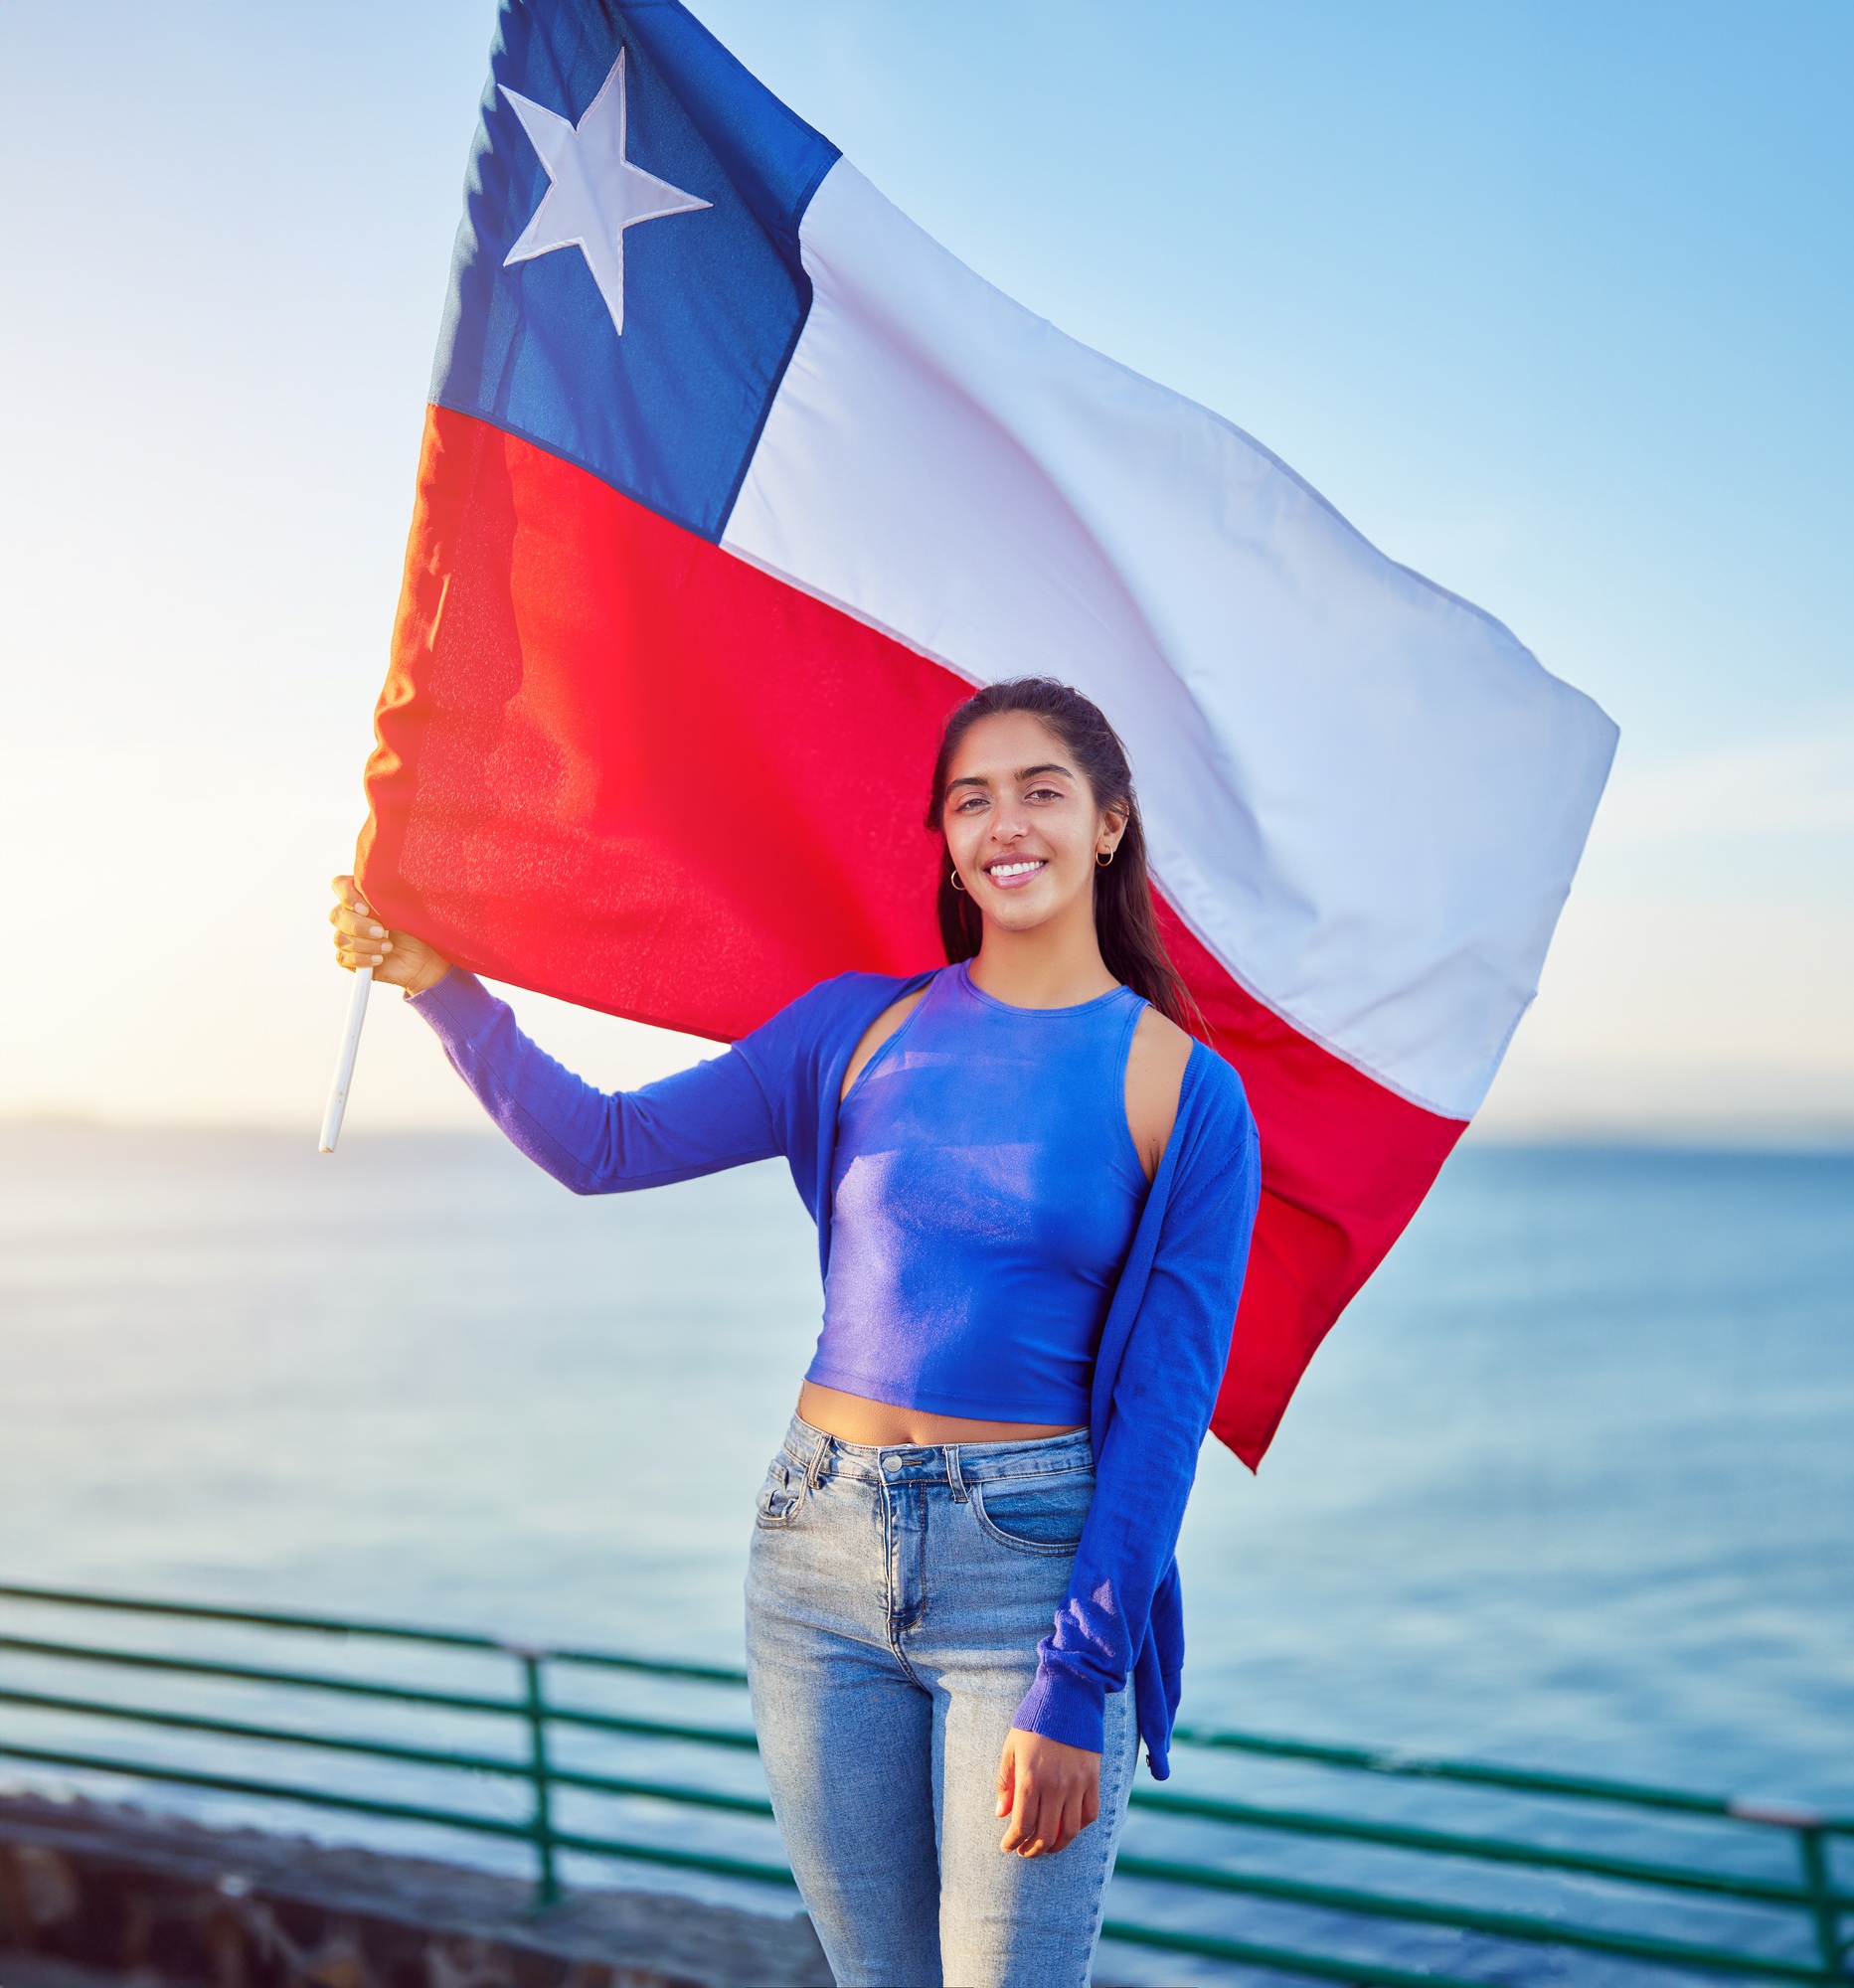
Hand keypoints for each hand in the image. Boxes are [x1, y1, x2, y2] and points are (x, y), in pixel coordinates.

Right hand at [328, 875, 450, 996]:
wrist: (423, 958)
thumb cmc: (415, 928)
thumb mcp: (406, 909)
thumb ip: (389, 897)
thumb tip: (378, 892)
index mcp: (362, 896)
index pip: (340, 885)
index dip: (347, 895)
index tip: (366, 908)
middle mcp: (351, 914)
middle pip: (336, 914)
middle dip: (359, 925)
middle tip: (381, 932)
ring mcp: (348, 936)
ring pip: (340, 938)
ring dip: (365, 944)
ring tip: (388, 947)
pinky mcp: (350, 958)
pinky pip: (343, 958)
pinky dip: (361, 959)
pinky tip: (379, 959)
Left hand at [995, 1727, 1100, 1856]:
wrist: (1067, 1697)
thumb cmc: (1034, 1721)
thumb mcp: (1011, 1748)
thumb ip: (1005, 1782)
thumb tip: (1001, 1813)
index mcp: (1030, 1778)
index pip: (1022, 1825)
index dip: (1013, 1842)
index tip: (1007, 1846)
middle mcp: (1055, 1786)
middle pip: (1045, 1834)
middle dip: (1032, 1849)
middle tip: (1024, 1851)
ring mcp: (1077, 1784)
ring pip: (1069, 1830)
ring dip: (1056, 1845)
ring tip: (1045, 1846)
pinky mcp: (1093, 1779)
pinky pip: (1090, 1814)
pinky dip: (1079, 1827)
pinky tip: (1067, 1827)